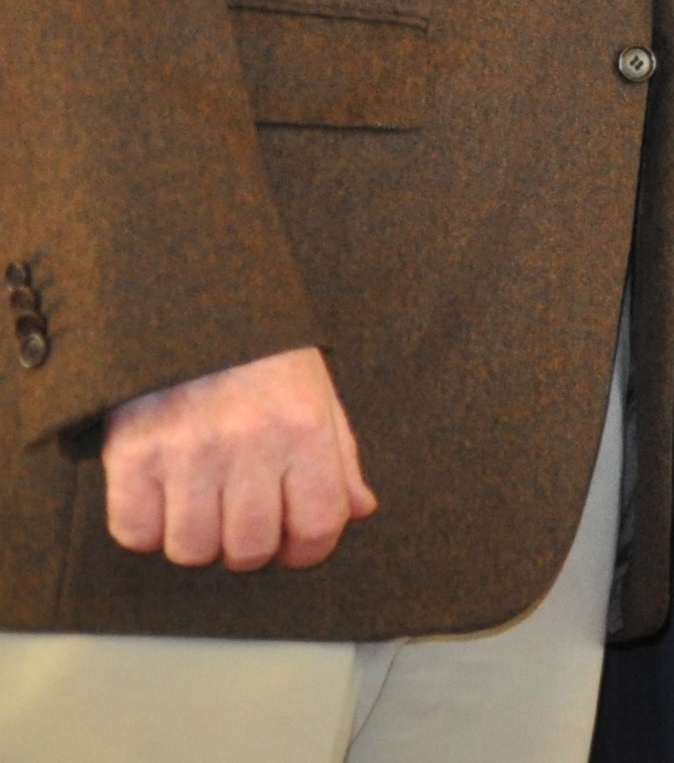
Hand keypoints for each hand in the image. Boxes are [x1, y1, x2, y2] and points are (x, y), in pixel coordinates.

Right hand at [101, 346, 378, 570]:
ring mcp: (186, 449)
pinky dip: (146, 526)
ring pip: (191, 550)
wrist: (188, 304)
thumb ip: (341, 458)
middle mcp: (249, 442)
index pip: (317, 528)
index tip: (293, 542)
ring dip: (197, 539)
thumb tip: (360, 511)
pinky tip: (161, 496)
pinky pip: (135, 532)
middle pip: (249, 550)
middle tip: (241, 517)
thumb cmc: (261, 357)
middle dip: (249, 547)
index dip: (306, 549)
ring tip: (201, 503)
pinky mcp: (131, 452)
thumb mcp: (317, 394)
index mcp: (305, 427)